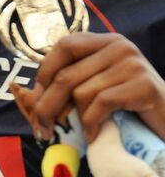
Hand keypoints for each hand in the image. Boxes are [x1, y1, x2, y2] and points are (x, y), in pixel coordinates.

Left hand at [12, 32, 164, 142]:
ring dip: (75, 119)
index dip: (44, 72)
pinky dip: (92, 124)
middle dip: (47, 106)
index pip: (64, 45)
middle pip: (66, 75)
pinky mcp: (144, 84)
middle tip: (42, 128)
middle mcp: (119, 46)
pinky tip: (94, 135)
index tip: (36, 99)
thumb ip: (74, 81)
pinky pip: (101, 104)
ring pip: (82, 92)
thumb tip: (32, 96)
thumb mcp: (99, 85)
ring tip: (81, 132)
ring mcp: (133, 63)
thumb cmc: (129, 105)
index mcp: (104, 41)